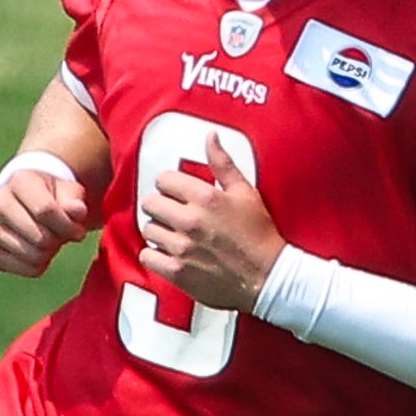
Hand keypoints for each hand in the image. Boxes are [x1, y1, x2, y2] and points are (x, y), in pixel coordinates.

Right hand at [0, 160, 95, 276]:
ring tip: (49, 244)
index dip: (67, 226)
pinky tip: (39, 256)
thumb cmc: (52, 196)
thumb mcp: (68, 192)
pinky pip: (16, 267)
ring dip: (47, 255)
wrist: (25, 203)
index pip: (45, 210)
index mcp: (20, 181)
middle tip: (60, 237)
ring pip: (29, 254)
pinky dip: (34, 266)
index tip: (78, 232)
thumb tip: (77, 211)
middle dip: (57, 241)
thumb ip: (74, 202)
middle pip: (38, 237)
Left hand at [137, 136, 284, 312]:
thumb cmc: (259, 235)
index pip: (163, 180)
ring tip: (173, 234)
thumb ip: (223, 164)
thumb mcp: (246, 193)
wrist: (268, 277)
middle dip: (160, 206)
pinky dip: (154, 255)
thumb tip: (210, 137)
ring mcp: (181, 248)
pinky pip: (147, 256)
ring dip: (158, 230)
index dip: (169, 185)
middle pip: (150, 203)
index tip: (176, 193)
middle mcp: (190, 220)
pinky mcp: (177, 272)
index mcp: (205, 197)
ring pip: (148, 229)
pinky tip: (168, 254)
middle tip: (172, 213)